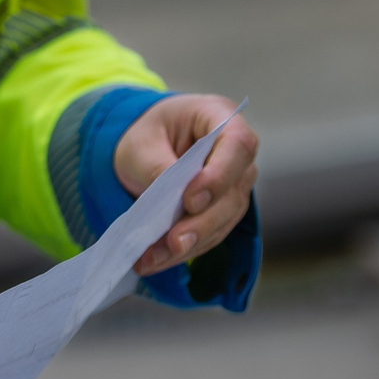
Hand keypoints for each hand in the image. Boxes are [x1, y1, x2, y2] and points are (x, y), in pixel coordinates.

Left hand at [114, 93, 257, 274]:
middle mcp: (238, 155)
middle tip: (174, 242)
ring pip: (223, 220)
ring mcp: (235, 185)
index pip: (237, 145)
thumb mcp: (140, 142)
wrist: (146, 142)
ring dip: (189, 244)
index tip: (191, 200)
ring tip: (152, 259)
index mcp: (221, 118)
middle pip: (233, 193)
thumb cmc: (146, 132)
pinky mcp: (223, 211)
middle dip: (202, 222)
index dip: (219, 176)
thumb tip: (171, 200)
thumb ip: (157, 166)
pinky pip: (210, 234)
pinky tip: (155, 261)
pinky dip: (183, 250)